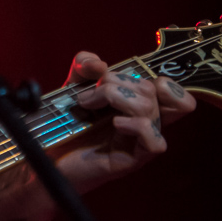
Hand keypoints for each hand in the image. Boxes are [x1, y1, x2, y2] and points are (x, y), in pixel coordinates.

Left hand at [55, 51, 195, 191]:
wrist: (49, 155)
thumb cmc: (65, 122)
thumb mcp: (73, 86)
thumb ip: (84, 68)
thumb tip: (98, 63)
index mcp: (136, 103)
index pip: (172, 91)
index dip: (164, 80)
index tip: (125, 78)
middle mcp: (144, 122)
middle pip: (154, 91)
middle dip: (116, 81)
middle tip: (89, 93)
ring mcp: (139, 142)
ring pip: (150, 109)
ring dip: (114, 96)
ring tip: (86, 104)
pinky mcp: (131, 159)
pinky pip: (155, 142)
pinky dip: (136, 126)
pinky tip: (114, 124)